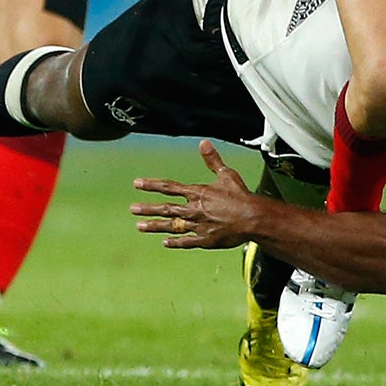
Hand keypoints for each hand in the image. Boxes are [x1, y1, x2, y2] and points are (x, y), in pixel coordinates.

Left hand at [128, 141, 256, 248]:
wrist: (254, 219)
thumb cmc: (241, 196)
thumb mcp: (226, 174)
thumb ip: (212, 160)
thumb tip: (204, 143)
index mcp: (197, 193)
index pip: (169, 187)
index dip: (151, 185)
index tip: (136, 184)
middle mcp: (194, 209)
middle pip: (166, 208)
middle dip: (147, 208)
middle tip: (132, 209)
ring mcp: (199, 226)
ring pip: (172, 226)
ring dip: (155, 226)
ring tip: (140, 226)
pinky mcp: (206, 240)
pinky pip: (187, 242)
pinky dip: (176, 242)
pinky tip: (165, 242)